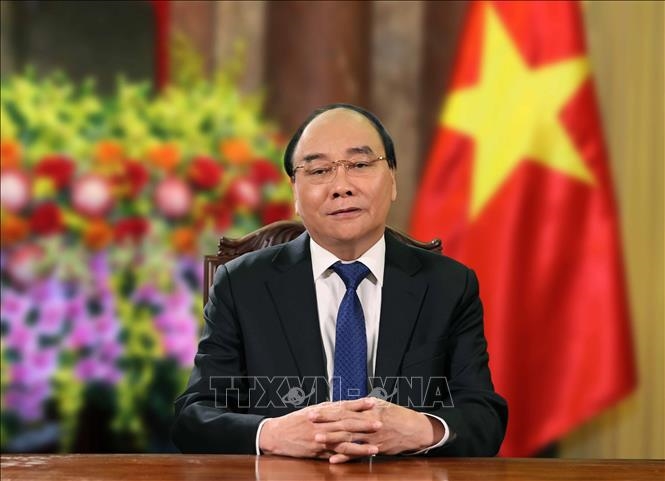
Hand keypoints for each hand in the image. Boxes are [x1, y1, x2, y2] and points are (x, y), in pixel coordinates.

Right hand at [258, 399, 379, 459]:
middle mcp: (322, 425)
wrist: (277, 434)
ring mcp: (320, 439)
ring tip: (375, 448)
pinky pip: (335, 455)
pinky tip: (358, 460)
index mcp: (322, 412)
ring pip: (343, 442)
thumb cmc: (295, 421)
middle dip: (364, 424)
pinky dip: (347, 458)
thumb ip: (329, 409)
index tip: (372, 402)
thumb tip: (345, 405)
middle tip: (380, 423)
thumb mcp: (312, 410)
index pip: (343, 407)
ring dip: (360, 446)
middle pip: (346, 424)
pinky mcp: (317, 452)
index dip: (358, 405)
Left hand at [312, 397, 443, 462]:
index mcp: (368, 410)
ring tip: (317, 439)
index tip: (314, 411)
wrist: (415, 429)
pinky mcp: (376, 449)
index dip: (328, 411)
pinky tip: (333, 460)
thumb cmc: (397, 415)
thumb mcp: (380, 406)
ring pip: (349, 438)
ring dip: (332, 439)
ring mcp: (372, 437)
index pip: (344, 410)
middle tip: (309, 422)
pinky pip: (358, 454)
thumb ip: (362, 406)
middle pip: (343, 423)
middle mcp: (368, 423)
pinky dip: (345, 457)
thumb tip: (347, 404)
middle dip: (325, 423)